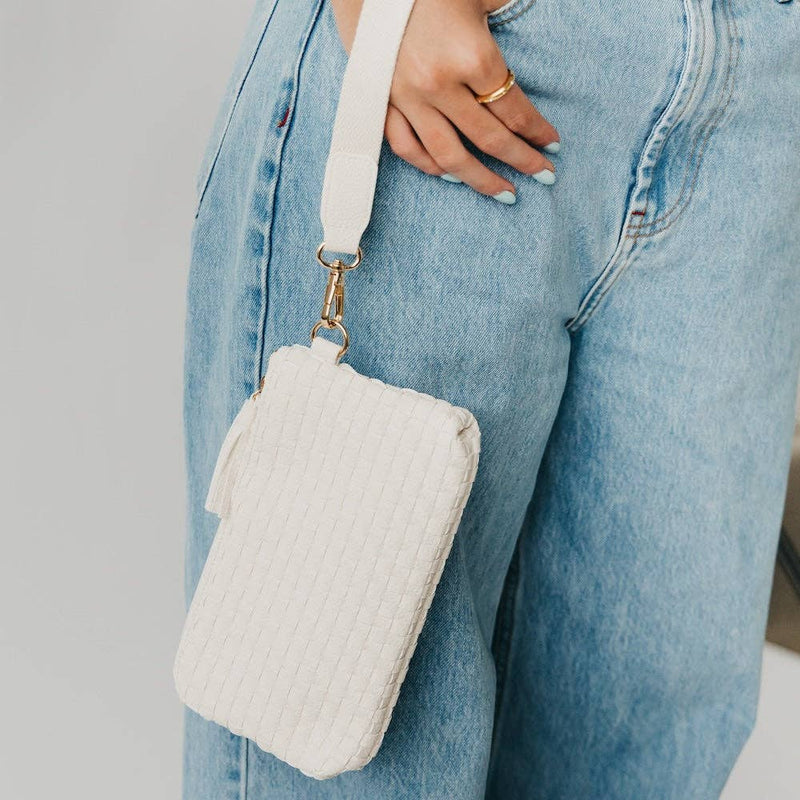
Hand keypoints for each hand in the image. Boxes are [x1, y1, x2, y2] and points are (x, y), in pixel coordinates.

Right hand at [331, 0, 559, 203]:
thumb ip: (508, 17)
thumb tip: (525, 52)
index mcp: (471, 56)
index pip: (514, 109)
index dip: (538, 131)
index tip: (553, 145)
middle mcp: (440, 84)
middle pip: (490, 139)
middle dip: (522, 161)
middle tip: (544, 176)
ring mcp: (408, 98)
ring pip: (449, 155)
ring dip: (481, 180)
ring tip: (504, 192)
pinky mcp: (382, 102)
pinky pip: (406, 148)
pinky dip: (429, 166)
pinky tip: (450, 174)